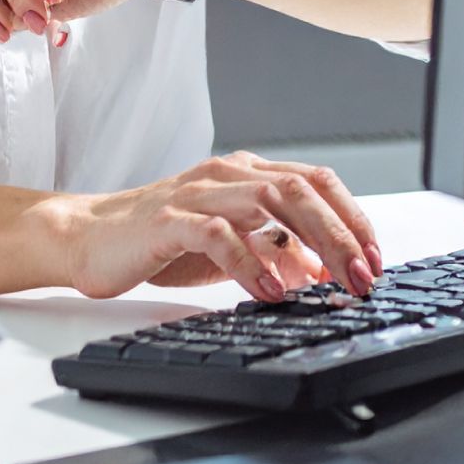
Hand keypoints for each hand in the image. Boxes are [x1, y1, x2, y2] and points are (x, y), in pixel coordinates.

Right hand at [58, 151, 386, 301]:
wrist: (88, 237)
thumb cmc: (160, 241)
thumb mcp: (230, 246)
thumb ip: (274, 250)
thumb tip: (324, 271)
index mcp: (245, 174)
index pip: (316, 180)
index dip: (352, 216)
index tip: (375, 257)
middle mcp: (226, 174)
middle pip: (301, 189)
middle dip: (343, 233)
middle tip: (365, 276)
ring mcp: (197, 193)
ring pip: (270, 200)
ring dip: (312, 242)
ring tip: (335, 281)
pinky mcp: (168, 221)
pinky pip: (217, 234)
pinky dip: (250, 261)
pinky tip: (270, 289)